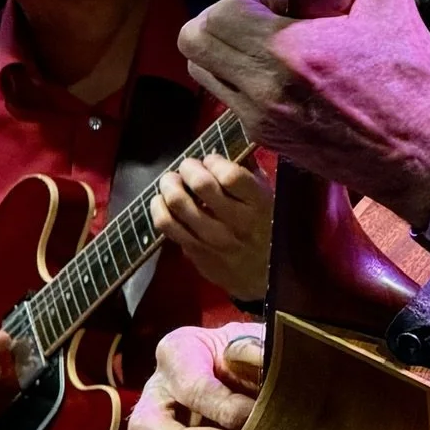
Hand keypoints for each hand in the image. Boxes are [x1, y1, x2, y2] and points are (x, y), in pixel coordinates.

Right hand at [128, 322, 264, 429]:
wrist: (254, 369)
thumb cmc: (252, 353)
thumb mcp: (257, 340)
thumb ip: (255, 351)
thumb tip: (257, 362)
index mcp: (178, 350)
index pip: (191, 388)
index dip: (226, 408)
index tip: (254, 415)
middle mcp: (156, 390)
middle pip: (145, 427)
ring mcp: (155, 429)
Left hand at [149, 155, 272, 300]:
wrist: (266, 280)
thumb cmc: (270, 231)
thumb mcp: (270, 200)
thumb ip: (250, 175)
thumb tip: (226, 149)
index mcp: (260, 205)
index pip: (230, 175)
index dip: (214, 161)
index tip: (211, 160)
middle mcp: (237, 223)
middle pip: (201, 185)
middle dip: (188, 168)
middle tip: (186, 167)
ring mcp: (214, 241)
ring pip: (178, 206)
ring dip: (169, 186)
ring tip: (170, 181)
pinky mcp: (197, 254)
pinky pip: (168, 228)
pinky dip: (159, 209)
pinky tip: (161, 202)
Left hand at [177, 0, 429, 223]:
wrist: (420, 155)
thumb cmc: (410, 84)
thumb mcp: (392, 6)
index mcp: (292, 52)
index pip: (219, 14)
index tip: (280, 2)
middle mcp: (265, 89)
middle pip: (194, 42)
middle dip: (221, 20)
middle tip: (260, 19)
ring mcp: (262, 119)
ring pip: (204, 72)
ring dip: (226, 51)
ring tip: (271, 48)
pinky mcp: (268, 140)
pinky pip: (230, 99)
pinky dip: (246, 81)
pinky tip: (289, 78)